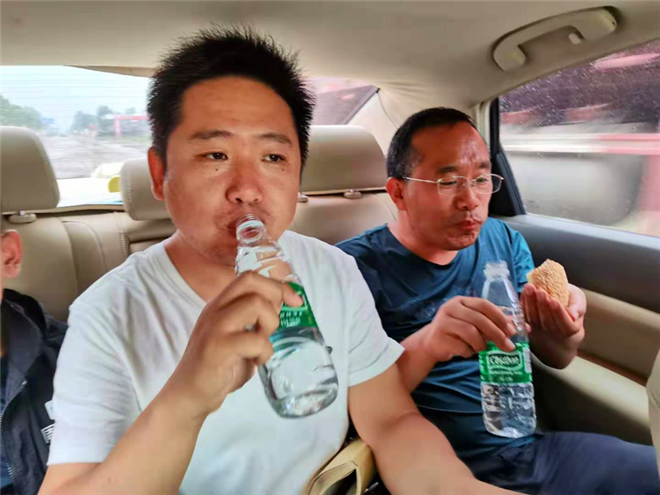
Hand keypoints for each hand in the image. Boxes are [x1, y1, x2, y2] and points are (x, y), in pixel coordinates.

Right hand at [161, 271, 302, 420]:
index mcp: (220, 305)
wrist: (189, 395)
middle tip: (274, 324)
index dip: (277, 285)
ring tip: (262, 344)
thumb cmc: (218, 367)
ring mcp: (215, 327)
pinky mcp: (217, 349)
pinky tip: (256, 362)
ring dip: (269, 324)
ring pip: (255, 304)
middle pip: (251, 281)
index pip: (249, 277)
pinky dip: (264, 352)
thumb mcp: (236, 336)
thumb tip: (284, 305)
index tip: (295, 301)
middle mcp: (215, 310)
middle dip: (275, 297)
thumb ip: (255, 320)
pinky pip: (255, 339)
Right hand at [420, 297, 518, 361]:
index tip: (512, 331)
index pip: (484, 304)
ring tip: (482, 350)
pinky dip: (468, 352)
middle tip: (508, 347)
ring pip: (470, 332)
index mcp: (462, 301)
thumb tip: (525, 328)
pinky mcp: (439, 336)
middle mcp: (451, 308)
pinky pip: (461, 346)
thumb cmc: (457, 332)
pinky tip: (467, 352)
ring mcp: (443, 321)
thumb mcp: (474, 324)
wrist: (430, 343)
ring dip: (481, 344)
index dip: (499, 317)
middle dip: (497, 334)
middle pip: (479, 319)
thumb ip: (495, 324)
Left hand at [521, 283, 585, 343]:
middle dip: (542, 305)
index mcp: (570, 329)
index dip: (559, 313)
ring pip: (533, 318)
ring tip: (530, 288)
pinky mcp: (528, 322)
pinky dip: (523, 304)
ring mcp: (539, 329)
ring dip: (530, 303)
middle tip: (540, 291)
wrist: (558, 306)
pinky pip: (523, 315)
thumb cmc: (571, 304)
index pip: (565, 324)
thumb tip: (573, 316)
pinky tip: (524, 292)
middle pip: (546, 322)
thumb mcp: (579, 302)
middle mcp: (554, 332)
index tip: (554, 300)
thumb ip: (578, 307)